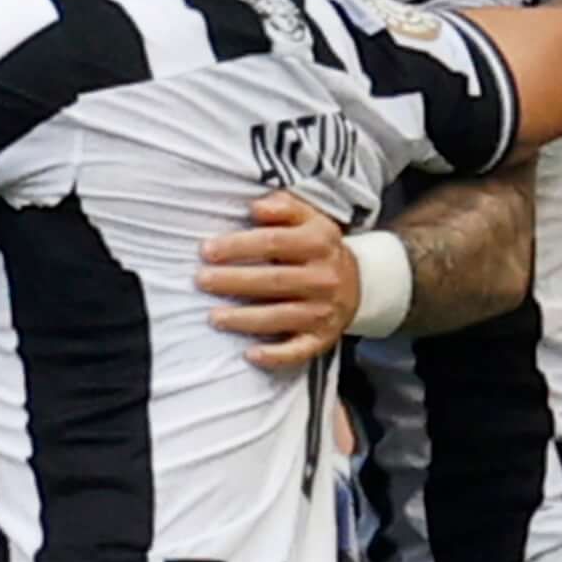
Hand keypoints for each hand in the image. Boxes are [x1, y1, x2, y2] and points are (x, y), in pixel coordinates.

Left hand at [199, 189, 359, 369]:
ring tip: (213, 317)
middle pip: (273, 280)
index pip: (273, 242)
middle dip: (234, 281)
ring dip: (245, 319)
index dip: (238, 246)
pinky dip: (275, 355)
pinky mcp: (322, 338)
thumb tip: (256, 207)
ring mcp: (323, 311)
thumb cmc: (319, 249)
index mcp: (319, 243)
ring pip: (280, 317)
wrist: (360, 284)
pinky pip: (298, 350)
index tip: (207, 250)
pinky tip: (250, 355)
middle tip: (201, 280)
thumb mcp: (310, 219)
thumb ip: (283, 207)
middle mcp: (323, 278)